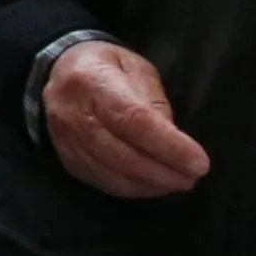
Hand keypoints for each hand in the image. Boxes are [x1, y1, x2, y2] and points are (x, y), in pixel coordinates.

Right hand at [44, 40, 209, 197]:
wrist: (57, 72)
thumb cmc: (106, 67)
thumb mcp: (137, 69)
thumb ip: (154, 103)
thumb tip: (173, 141)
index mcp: (93, 81)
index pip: (133, 120)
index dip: (168, 145)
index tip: (198, 162)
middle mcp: (74, 114)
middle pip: (122, 154)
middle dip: (163, 171)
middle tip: (193, 177)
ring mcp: (67, 141)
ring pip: (112, 174)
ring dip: (151, 184)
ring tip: (178, 182)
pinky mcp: (68, 159)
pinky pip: (102, 182)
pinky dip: (133, 189)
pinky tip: (154, 185)